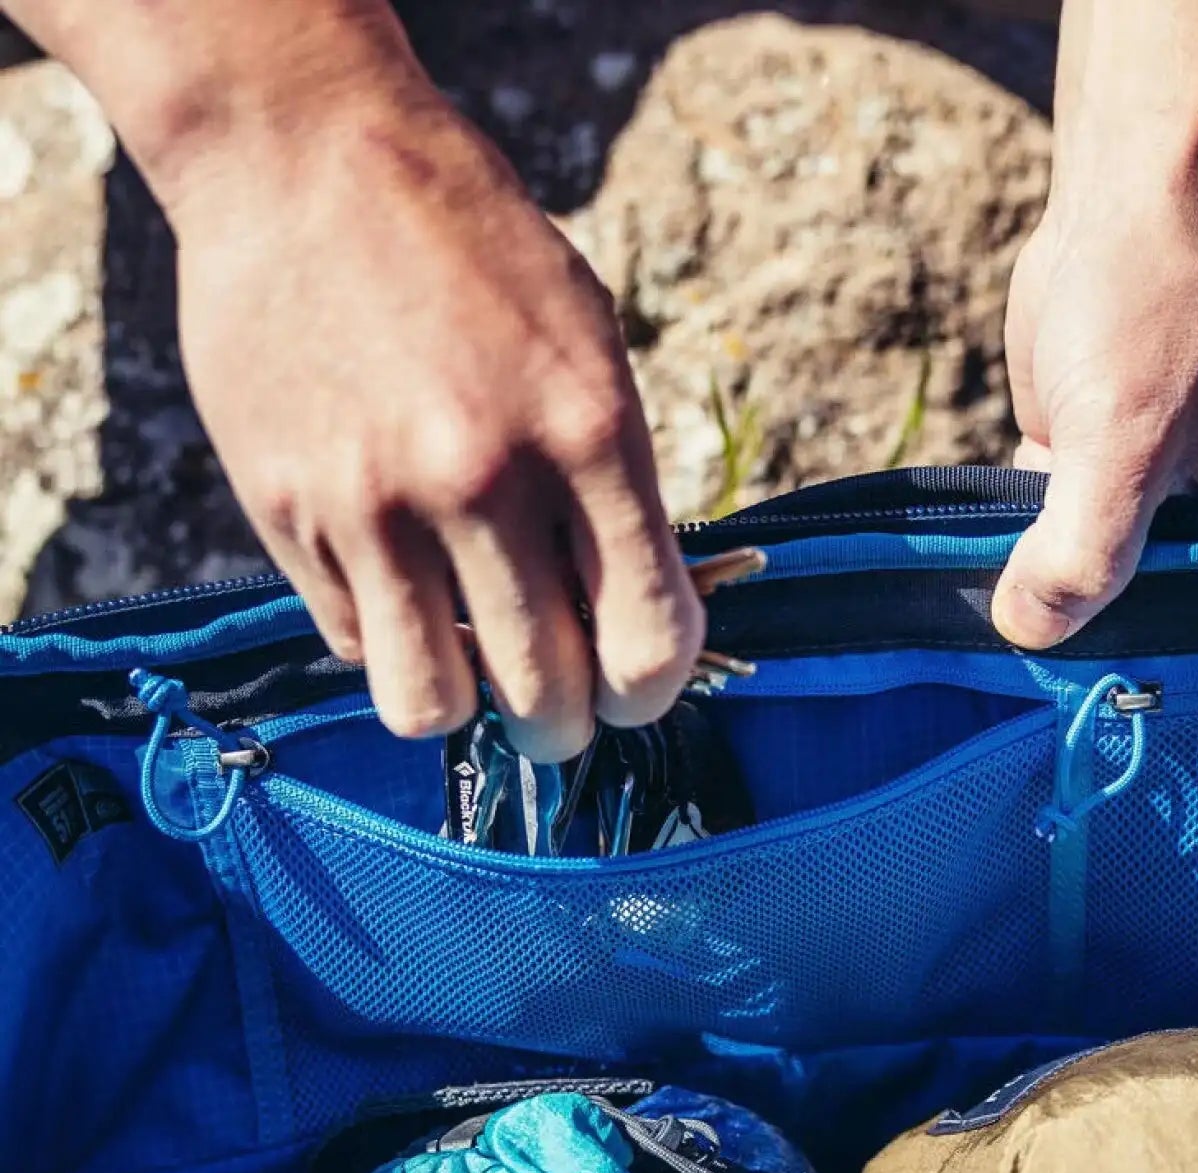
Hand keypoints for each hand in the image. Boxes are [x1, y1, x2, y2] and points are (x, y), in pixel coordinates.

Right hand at [170, 85, 701, 755]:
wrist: (308, 159)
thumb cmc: (477, 257)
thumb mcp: (589, 349)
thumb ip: (615, 493)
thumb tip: (629, 625)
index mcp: (589, 433)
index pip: (648, 643)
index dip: (648, 695)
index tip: (631, 690)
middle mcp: (483, 478)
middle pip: (544, 700)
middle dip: (562, 726)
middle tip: (554, 701)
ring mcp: (374, 501)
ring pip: (430, 708)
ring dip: (463, 704)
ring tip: (468, 658)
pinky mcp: (286, 510)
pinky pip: (353, 645)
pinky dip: (383, 636)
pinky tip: (394, 575)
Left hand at [994, 194, 1197, 649]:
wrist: (1124, 205)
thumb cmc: (1148, 313)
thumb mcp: (1121, 440)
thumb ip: (1085, 547)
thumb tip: (1026, 630)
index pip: (1188, 633)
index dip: (1132, 670)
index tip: (1068, 704)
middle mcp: (1183, 523)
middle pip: (1121, 613)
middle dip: (1068, 640)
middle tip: (1003, 688)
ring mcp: (1124, 494)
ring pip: (1069, 572)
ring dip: (1026, 595)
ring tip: (970, 642)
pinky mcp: (1070, 465)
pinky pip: (1033, 529)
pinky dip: (1002, 549)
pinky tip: (959, 582)